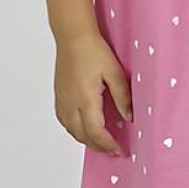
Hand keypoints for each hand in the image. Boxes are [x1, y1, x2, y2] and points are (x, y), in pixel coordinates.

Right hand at [54, 29, 133, 155]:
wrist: (72, 37)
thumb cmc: (92, 50)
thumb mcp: (114, 72)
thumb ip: (123, 97)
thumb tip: (129, 116)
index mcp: (85, 100)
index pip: (96, 132)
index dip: (108, 144)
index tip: (119, 150)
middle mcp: (70, 104)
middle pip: (83, 136)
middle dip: (98, 146)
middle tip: (112, 150)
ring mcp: (62, 101)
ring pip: (72, 131)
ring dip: (86, 140)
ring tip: (101, 143)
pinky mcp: (59, 96)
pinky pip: (65, 121)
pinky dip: (75, 130)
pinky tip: (84, 128)